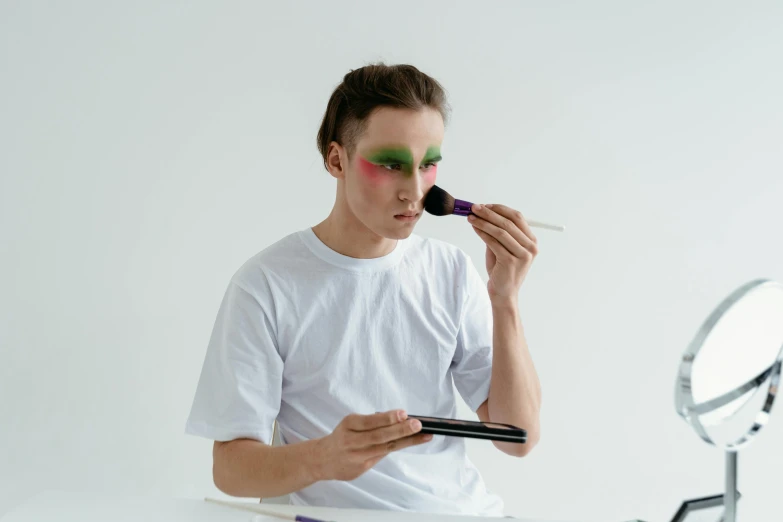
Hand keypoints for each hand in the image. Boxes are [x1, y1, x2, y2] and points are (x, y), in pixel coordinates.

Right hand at [315, 410, 431, 481]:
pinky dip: (397, 448)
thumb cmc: (342, 436)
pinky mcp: (361, 468)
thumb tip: (399, 419)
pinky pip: (382, 456)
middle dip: (400, 430)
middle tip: (417, 424)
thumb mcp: (350, 423)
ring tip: (423, 435)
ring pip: (385, 448)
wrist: (323, 460)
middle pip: (379, 436)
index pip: (370, 421)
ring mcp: (356, 457)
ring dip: (406, 441)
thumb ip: (371, 423)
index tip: (404, 413)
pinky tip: (411, 442)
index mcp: (348, 425)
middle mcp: (351, 441)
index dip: (387, 418)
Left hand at [468, 204, 537, 299]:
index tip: (485, 205)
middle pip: (509, 222)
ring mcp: (522, 255)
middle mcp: (531, 247)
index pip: (517, 217)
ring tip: (471, 217)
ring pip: (500, 232)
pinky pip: (494, 243)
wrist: (504, 292)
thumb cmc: (502, 269)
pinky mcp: (511, 261)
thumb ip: (498, 232)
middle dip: (489, 213)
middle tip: (475, 208)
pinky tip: (475, 229)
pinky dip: (482, 233)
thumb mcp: (502, 247)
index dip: (500, 209)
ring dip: (483, 222)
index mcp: (531, 241)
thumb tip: (483, 213)